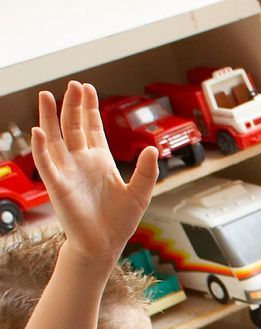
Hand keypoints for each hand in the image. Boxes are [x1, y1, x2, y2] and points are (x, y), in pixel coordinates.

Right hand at [31, 83, 157, 259]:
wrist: (104, 244)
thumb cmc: (119, 221)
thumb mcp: (140, 193)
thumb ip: (147, 171)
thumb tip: (153, 148)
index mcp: (100, 160)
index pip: (91, 128)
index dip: (89, 108)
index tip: (89, 88)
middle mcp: (81, 161)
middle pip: (73, 126)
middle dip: (72, 105)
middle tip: (73, 84)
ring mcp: (67, 171)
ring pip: (54, 138)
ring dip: (49, 117)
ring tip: (46, 95)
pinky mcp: (57, 185)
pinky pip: (45, 162)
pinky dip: (40, 147)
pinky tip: (38, 130)